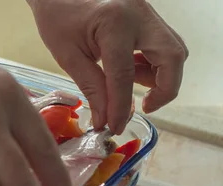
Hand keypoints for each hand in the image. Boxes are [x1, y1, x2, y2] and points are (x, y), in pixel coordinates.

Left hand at [28, 0, 188, 133]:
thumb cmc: (57, 17)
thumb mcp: (68, 56)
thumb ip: (91, 87)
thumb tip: (105, 120)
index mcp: (114, 23)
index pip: (124, 75)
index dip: (122, 107)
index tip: (115, 126)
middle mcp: (139, 14)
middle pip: (172, 57)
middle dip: (164, 89)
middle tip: (144, 107)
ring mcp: (147, 12)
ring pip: (174, 50)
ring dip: (160, 76)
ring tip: (128, 87)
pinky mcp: (147, 16)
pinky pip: (164, 44)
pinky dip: (154, 64)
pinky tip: (130, 72)